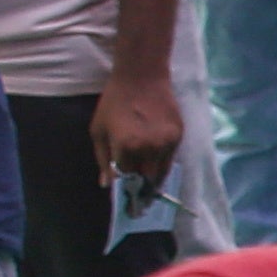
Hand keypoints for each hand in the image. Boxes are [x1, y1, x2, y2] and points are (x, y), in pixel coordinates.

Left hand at [92, 63, 182, 185]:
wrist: (142, 76)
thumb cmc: (114, 101)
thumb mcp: (99, 130)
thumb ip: (102, 159)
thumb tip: (106, 185)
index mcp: (126, 147)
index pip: (126, 179)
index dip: (125, 189)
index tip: (126, 199)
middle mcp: (149, 148)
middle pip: (147, 180)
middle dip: (142, 189)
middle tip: (138, 195)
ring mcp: (166, 143)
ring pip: (163, 172)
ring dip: (154, 179)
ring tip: (148, 184)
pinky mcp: (178, 136)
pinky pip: (171, 158)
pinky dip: (163, 163)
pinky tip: (155, 160)